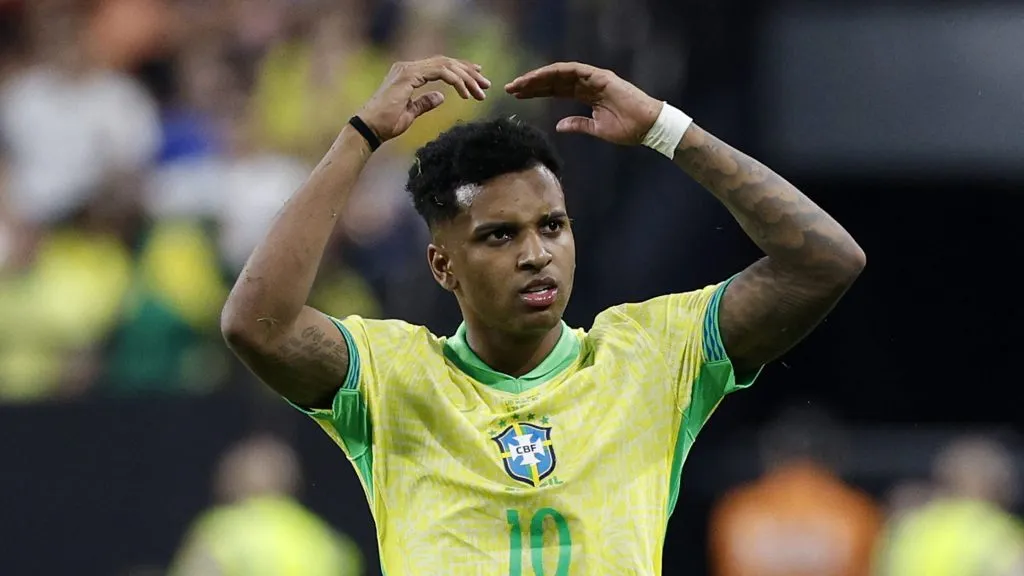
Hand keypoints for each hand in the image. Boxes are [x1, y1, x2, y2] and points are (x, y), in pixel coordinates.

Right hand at [358, 56, 490, 141]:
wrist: (369, 129)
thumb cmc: (386, 124)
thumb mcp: (411, 113)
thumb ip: (425, 103)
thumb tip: (440, 97)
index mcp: (409, 73)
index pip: (441, 66)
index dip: (461, 71)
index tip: (478, 80)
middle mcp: (408, 67)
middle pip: (446, 63)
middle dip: (469, 73)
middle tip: (486, 84)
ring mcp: (408, 69)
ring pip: (446, 66)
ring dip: (466, 78)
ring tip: (481, 91)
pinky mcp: (409, 76)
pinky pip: (441, 73)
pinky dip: (456, 81)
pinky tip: (466, 94)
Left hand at [505, 62, 661, 145]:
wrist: (648, 127)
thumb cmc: (628, 129)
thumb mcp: (596, 129)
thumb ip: (577, 124)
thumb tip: (559, 126)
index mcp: (586, 94)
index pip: (556, 90)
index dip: (536, 92)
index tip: (518, 97)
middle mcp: (587, 83)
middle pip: (553, 81)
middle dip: (531, 84)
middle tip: (510, 88)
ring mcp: (593, 78)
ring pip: (559, 74)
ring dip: (538, 77)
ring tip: (518, 84)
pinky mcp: (600, 77)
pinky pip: (573, 71)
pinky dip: (555, 72)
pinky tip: (539, 77)